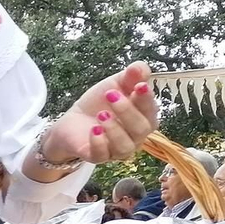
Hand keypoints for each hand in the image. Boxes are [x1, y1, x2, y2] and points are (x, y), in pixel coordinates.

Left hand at [39, 64, 158, 167]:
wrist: (73, 120)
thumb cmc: (100, 103)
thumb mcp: (115, 84)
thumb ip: (130, 76)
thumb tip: (140, 67)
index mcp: (144, 117)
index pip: (151, 110)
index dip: (147, 99)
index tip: (138, 86)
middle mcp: (135, 136)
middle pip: (141, 129)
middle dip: (128, 111)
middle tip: (111, 95)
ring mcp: (117, 149)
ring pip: (125, 147)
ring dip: (115, 129)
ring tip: (102, 114)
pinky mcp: (97, 157)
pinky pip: (102, 156)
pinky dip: (99, 143)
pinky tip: (94, 130)